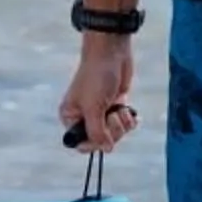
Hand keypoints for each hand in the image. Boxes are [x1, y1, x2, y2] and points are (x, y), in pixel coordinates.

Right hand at [58, 35, 139, 153]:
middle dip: (112, 131)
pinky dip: (130, 120)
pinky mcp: (116, 106)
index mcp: (71, 117)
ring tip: (120, 108)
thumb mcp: (93, 107)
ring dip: (122, 124)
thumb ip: (96, 132)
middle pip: (100, 141)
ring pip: (115, 134)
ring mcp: (102, 112)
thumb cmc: (96, 77)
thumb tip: (106, 149)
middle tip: (113, 116)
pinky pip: (125, 124)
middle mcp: (85, 117)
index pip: (80, 143)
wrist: (112, 52)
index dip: (93, 144)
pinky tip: (129, 111)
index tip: (104, 137)